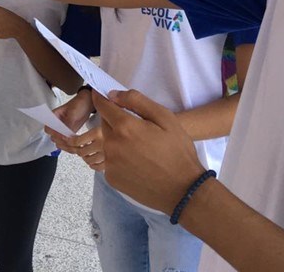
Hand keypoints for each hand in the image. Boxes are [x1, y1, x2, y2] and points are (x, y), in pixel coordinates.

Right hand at [45, 92, 101, 168]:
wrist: (89, 102)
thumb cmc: (79, 104)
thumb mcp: (73, 114)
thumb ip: (68, 125)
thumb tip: (64, 137)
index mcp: (54, 115)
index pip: (48, 128)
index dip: (53, 133)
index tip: (61, 136)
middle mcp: (57, 122)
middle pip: (53, 135)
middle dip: (59, 140)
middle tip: (68, 141)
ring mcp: (63, 126)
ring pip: (59, 138)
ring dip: (64, 142)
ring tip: (73, 143)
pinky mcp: (70, 130)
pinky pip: (66, 138)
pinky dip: (69, 142)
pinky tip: (75, 143)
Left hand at [94, 89, 204, 214]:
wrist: (183, 190)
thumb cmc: (177, 152)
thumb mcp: (165, 118)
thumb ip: (137, 101)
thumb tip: (113, 95)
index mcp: (124, 127)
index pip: (102, 106)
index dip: (100, 98)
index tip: (99, 93)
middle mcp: (111, 145)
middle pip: (105, 124)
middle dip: (115, 121)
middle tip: (136, 128)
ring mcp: (110, 164)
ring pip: (108, 143)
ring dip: (118, 141)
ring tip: (139, 148)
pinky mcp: (111, 178)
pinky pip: (111, 161)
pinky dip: (119, 158)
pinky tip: (137, 163)